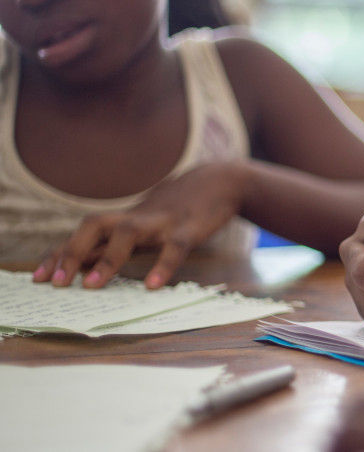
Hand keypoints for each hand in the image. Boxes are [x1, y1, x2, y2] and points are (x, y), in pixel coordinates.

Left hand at [32, 161, 244, 288]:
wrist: (221, 181)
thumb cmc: (179, 208)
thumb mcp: (145, 223)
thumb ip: (117, 242)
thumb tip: (83, 267)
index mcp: (125, 220)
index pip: (83, 235)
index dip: (59, 254)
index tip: (38, 278)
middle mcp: (137, 218)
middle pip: (95, 225)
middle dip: (72, 252)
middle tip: (56, 283)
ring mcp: (163, 221)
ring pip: (129, 233)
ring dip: (107, 258)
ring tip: (92, 286)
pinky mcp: (190, 228)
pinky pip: (175, 247)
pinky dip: (163, 265)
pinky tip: (153, 286)